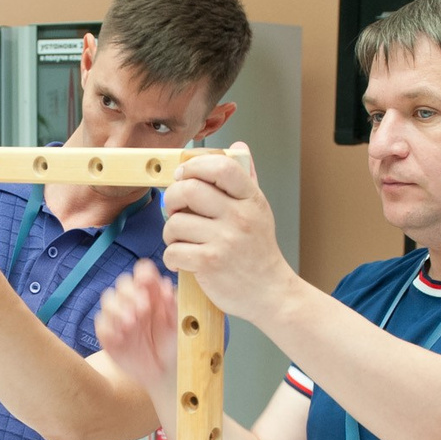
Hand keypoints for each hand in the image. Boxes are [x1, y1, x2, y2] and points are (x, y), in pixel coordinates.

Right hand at [94, 260, 178, 398]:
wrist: (163, 372)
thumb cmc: (172, 345)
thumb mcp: (177, 325)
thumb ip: (172, 304)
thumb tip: (165, 283)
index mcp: (151, 294)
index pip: (142, 273)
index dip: (143, 273)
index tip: (147, 280)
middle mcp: (133, 302)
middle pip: (123, 283)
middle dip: (131, 293)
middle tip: (144, 308)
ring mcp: (118, 317)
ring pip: (108, 299)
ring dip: (119, 308)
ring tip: (132, 323)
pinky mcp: (108, 334)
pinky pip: (101, 324)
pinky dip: (110, 327)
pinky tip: (122, 337)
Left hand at [159, 143, 295, 321]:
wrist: (270, 293)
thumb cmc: (259, 252)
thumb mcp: (258, 210)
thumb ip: (246, 178)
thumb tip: (238, 146)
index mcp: (250, 199)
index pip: (220, 166)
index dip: (193, 166)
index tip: (184, 175)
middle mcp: (239, 216)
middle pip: (189, 189)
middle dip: (172, 198)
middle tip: (175, 210)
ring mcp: (225, 240)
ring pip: (175, 223)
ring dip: (170, 233)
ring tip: (181, 241)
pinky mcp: (210, 263)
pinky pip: (173, 251)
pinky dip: (172, 257)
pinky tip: (183, 260)